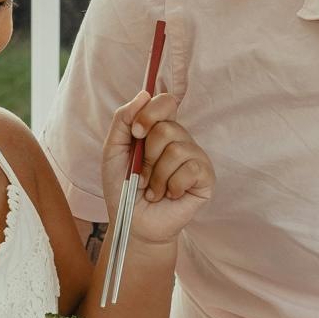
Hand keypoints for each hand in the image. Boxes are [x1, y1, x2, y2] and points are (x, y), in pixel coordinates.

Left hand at [100, 91, 214, 244]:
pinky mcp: (205, 178)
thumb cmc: (123, 187)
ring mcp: (195, 158)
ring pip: (177, 150)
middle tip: (141, 174)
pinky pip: (190, 169)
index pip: (165, 102)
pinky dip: (172, 185)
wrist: (133, 223)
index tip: (136, 133)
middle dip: (147, 155)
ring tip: (152, 189)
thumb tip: (144, 95)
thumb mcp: (113, 150)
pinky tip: (169, 195)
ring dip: (156, 175)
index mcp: (159, 129)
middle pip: (167, 128)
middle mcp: (180, 140)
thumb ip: (123, 120)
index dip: (150, 114)